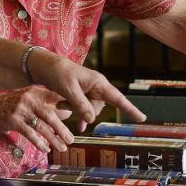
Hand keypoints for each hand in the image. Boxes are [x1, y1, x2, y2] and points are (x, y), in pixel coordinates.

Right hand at [0, 86, 74, 152]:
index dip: (68, 108)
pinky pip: (29, 133)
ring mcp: (21, 110)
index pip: (56, 99)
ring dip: (53, 139)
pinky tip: (45, 149)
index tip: (78, 119)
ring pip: (42, 126)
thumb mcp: (29, 100)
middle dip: (62, 129)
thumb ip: (46, 105)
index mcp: (36, 92)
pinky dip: (39, 143)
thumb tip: (68, 113)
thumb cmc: (11, 105)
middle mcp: (29, 100)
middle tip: (71, 139)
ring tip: (62, 147)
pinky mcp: (13, 120)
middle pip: (51, 115)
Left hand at [26, 49, 145, 130]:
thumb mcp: (68, 89)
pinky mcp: (80, 94)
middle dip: (84, 111)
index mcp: (98, 83)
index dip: (130, 109)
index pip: (117, 98)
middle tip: (64, 104)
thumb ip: (80, 104)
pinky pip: (82, 108)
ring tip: (60, 103)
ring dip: (75, 110)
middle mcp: (96, 87)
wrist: (43, 66)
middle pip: (98, 108)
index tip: (142, 118)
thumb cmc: (57, 73)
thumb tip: (92, 120)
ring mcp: (88, 91)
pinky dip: (75, 112)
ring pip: (89, 109)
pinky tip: (69, 116)